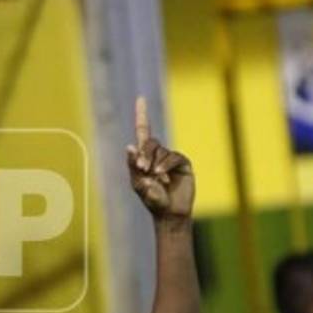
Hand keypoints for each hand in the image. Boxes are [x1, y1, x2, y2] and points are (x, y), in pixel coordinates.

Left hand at [126, 96, 193, 220]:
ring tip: (156, 179)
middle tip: (143, 169)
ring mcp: (171, 158)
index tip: (140, 99)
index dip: (142, 115)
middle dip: (145, 154)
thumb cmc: (152, 200)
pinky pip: (173, 157)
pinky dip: (166, 165)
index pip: (143, 132)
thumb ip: (133, 166)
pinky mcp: (183, 164)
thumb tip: (129, 146)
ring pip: (161, 151)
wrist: (169, 213)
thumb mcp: (138, 184)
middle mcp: (158, 154)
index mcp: (145, 157)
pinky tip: (162, 177)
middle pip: (150, 142)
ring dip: (156, 164)